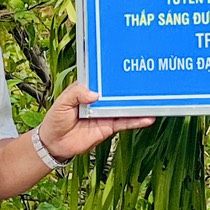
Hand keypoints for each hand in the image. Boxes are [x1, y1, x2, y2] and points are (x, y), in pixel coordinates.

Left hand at [38, 82, 154, 162]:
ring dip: (138, 104)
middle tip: (146, 80)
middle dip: (130, 87)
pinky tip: (147, 118)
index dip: (112, 73)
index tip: (124, 65)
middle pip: (117, 92)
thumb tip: (95, 94)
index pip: (102, 79)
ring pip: (125, 106)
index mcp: (87, 90)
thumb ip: (76, 94)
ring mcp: (106, 113)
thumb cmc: (55, 120)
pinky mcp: (109, 127)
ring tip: (154, 99)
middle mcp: (99, 100)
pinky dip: (136, 121)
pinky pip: (125, 122)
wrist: (55, 144)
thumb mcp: (62, 102)